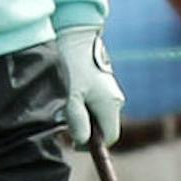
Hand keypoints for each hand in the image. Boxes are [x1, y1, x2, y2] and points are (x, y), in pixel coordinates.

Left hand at [56, 25, 124, 146]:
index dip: (93, 145)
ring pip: (97, 116)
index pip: (110, 137)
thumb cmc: (73, 65)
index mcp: (111, 104)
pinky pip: (94, 104)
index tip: (72, 141)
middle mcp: (115, 99)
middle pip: (103, 127)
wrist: (74, 36)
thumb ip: (77, 120)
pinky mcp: (102, 85)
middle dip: (86, 130)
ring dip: (82, 117)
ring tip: (65, 106)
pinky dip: (82, 106)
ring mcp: (110, 91)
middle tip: (65, 123)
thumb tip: (83, 142)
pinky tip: (69, 96)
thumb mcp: (71, 95)